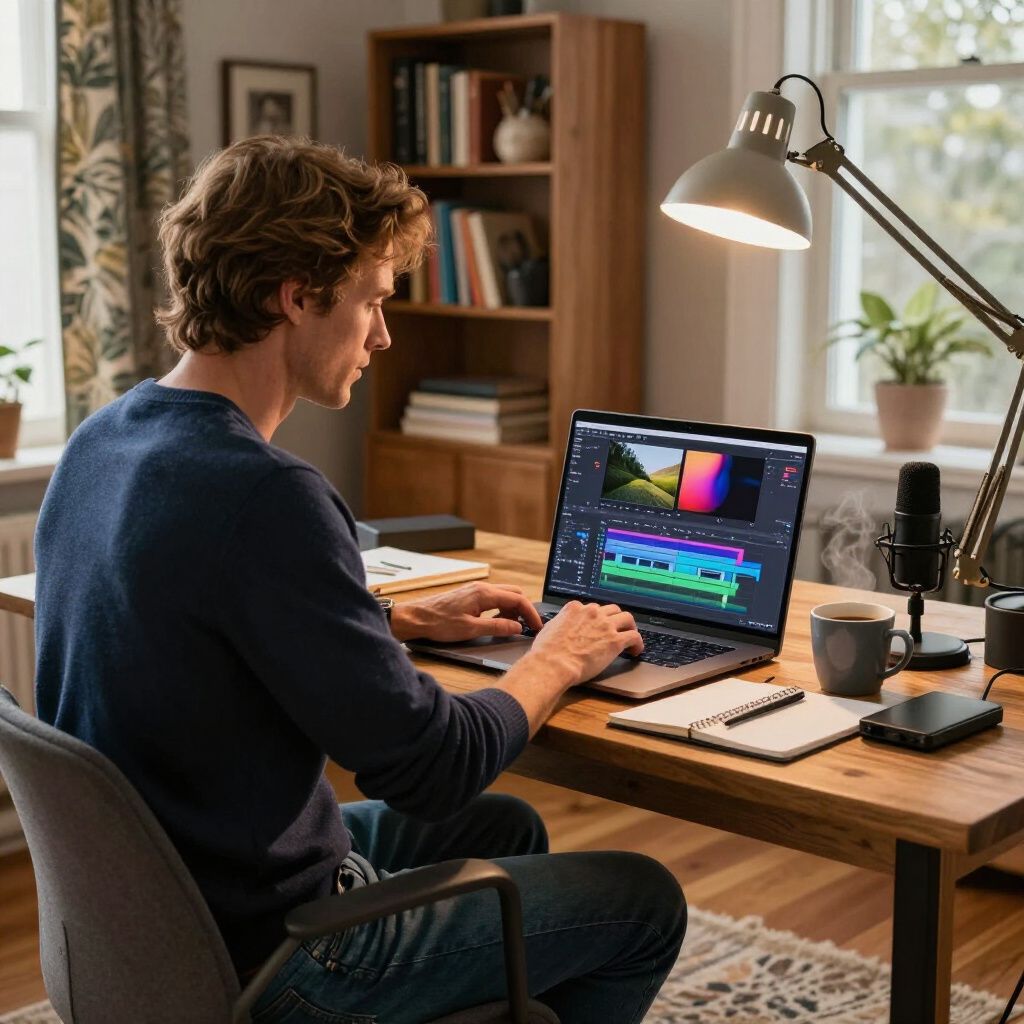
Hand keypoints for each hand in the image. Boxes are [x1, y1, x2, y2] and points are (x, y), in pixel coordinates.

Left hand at [390, 582, 543, 643]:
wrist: (416, 618)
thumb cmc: (438, 623)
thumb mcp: (470, 629)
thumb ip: (497, 627)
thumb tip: (517, 627)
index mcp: (484, 594)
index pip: (517, 599)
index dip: (530, 613)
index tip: (537, 626)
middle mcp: (481, 588)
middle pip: (513, 594)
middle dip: (523, 610)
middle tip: (526, 628)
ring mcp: (475, 590)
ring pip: (503, 596)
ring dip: (511, 611)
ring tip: (509, 628)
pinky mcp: (469, 596)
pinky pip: (493, 599)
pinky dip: (500, 610)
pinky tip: (495, 623)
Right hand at [528, 601, 642, 684]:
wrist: (554, 663)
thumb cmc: (547, 651)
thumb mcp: (549, 629)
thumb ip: (559, 624)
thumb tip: (559, 628)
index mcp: (575, 609)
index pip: (592, 608)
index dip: (596, 617)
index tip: (598, 625)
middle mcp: (592, 612)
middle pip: (612, 609)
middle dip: (615, 619)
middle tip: (616, 629)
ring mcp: (605, 625)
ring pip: (627, 618)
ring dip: (630, 626)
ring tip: (630, 636)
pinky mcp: (615, 640)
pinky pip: (634, 636)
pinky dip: (638, 642)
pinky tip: (636, 650)